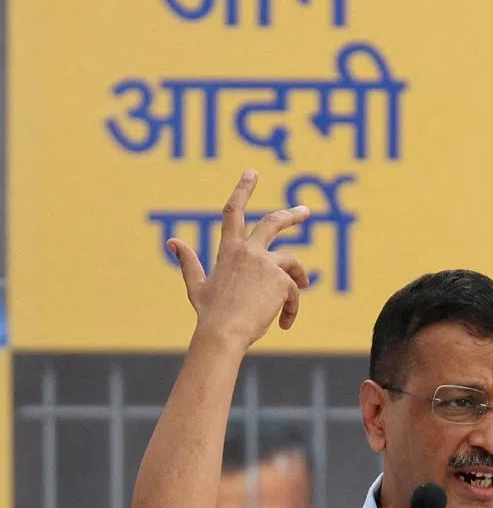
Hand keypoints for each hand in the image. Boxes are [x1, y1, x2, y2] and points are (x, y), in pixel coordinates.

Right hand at [167, 169, 311, 346]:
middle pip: (273, 223)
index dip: (243, 189)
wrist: (223, 335)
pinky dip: (292, 306)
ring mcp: (266, 264)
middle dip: (292, 215)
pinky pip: (295, 290)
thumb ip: (188, 262)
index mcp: (228, 250)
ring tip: (299, 291)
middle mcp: (248, 251)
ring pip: (292, 262)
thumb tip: (172, 241)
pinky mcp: (282, 280)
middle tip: (305, 211)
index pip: (233, 211)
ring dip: (298, 277)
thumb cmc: (209, 315)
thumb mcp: (197, 286)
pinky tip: (285, 322)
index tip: (252, 172)